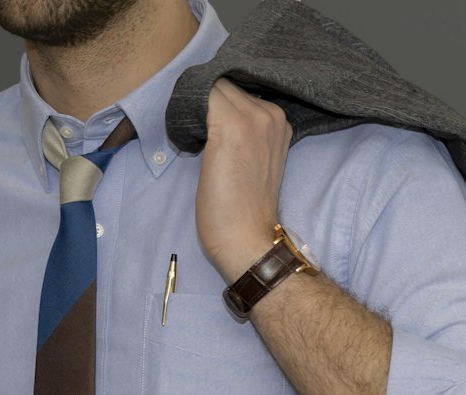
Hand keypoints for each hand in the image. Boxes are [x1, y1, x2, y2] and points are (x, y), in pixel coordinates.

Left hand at [194, 77, 291, 283]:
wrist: (246, 240)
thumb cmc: (244, 210)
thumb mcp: (255, 159)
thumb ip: (247, 131)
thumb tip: (215, 110)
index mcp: (280, 121)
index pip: (242, 88)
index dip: (219, 102)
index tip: (206, 123)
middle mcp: (271, 113)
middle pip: (227, 83)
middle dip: (208, 101)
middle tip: (196, 129)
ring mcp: (253, 118)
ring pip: (214, 86)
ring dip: (198, 105)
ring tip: (194, 136)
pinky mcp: (231, 126)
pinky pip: (201, 96)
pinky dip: (188, 110)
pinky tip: (186, 135)